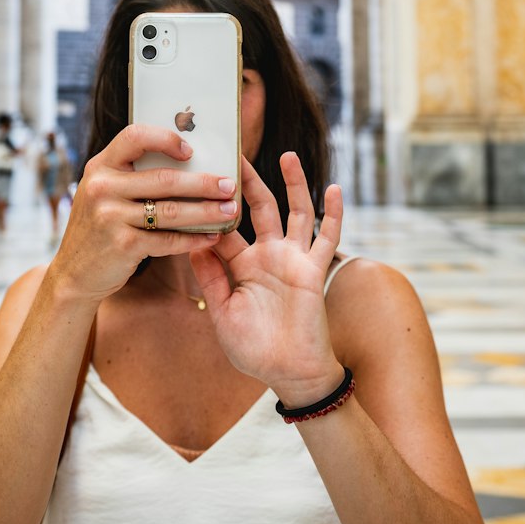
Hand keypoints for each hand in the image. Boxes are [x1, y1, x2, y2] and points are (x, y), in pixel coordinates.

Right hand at [47, 124, 236, 303]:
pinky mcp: (122, 245)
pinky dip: (193, 239)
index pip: (135, 137)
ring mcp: (110, 216)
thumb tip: (188, 160)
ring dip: (206, 211)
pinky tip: (212, 237)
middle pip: (164, 178)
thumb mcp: (104, 192)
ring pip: (171, 210)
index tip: (191, 151)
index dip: (166, 139)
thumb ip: (131, 176)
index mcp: (100, 166)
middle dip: (204, 182)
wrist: (74, 273)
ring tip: (230, 211)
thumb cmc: (100, 227)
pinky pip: (168, 239)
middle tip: (229, 185)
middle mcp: (102, 187)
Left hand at [189, 152, 343, 404]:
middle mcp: (269, 255)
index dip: (212, 207)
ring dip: (293, 184)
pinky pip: (327, 238)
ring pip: (295, 212)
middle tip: (236, 150)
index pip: (225, 228)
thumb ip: (211, 279)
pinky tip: (333, 189)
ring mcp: (294, 260)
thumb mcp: (222, 313)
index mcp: (242, 265)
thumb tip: (191, 244)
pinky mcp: (315, 270)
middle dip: (248, 180)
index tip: (198, 179)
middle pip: (259, 208)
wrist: (288, 373)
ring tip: (287, 155)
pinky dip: (333, 214)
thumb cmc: (254, 348)